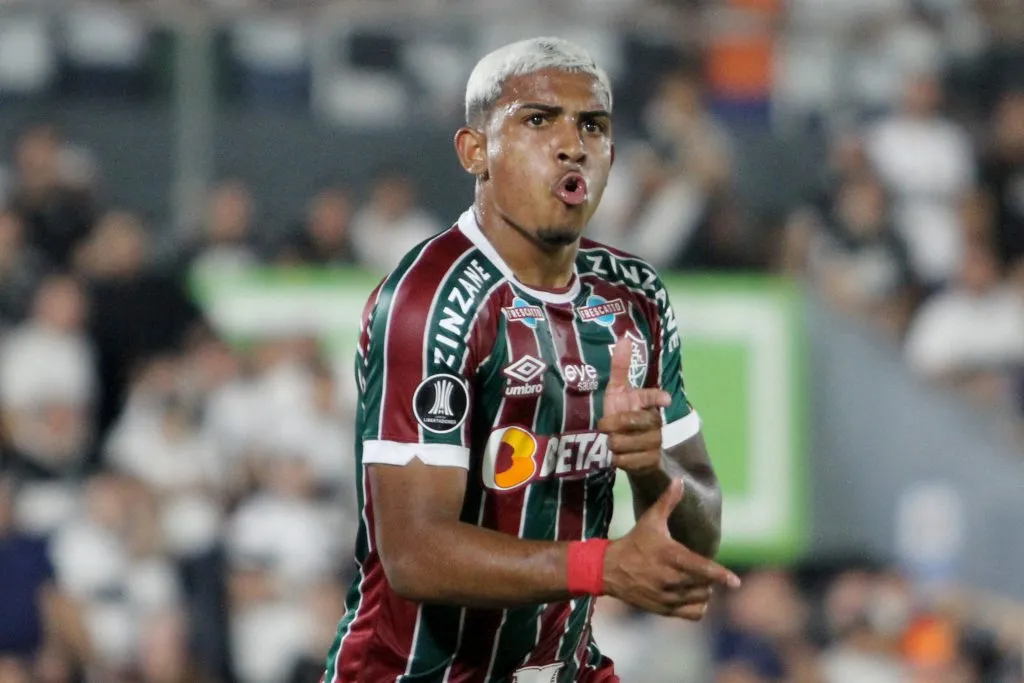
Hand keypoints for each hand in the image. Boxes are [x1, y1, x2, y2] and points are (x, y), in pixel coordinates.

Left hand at [600, 337, 670, 474]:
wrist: (628, 451)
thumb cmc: (621, 416)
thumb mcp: (617, 393)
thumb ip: (620, 368)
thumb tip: (623, 338)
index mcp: (648, 403)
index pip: (653, 396)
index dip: (657, 397)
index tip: (665, 398)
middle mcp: (656, 421)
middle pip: (634, 421)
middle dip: (615, 424)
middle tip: (605, 427)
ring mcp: (656, 442)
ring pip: (629, 442)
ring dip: (614, 444)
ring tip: (612, 443)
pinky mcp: (652, 462)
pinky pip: (630, 461)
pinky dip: (620, 460)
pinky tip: (618, 457)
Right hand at [602, 479, 739, 619]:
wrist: (609, 570)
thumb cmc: (634, 542)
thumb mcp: (650, 520)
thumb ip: (668, 501)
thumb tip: (679, 480)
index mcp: (670, 555)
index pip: (700, 568)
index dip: (720, 575)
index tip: (735, 581)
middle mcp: (670, 579)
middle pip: (705, 584)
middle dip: (709, 576)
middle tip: (699, 567)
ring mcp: (667, 596)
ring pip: (702, 598)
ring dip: (704, 589)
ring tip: (695, 579)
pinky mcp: (664, 609)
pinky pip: (693, 613)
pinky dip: (698, 605)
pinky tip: (692, 594)